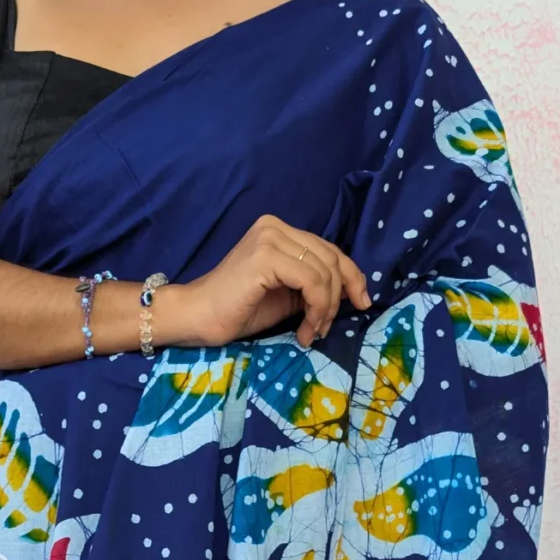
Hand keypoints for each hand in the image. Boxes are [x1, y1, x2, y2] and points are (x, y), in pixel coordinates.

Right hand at [157, 215, 372, 350]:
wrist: (198, 319)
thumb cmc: (237, 310)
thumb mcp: (287, 296)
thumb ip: (314, 285)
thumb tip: (352, 291)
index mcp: (279, 231)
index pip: (329, 249)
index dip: (352, 276)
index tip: (361, 303)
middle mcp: (275, 227)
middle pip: (332, 258)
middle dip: (340, 297)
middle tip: (325, 328)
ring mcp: (269, 238)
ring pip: (324, 272)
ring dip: (325, 309)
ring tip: (311, 332)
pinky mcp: (266, 256)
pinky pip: (311, 281)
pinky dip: (316, 308)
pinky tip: (305, 329)